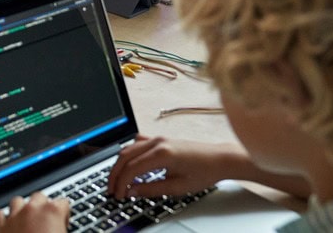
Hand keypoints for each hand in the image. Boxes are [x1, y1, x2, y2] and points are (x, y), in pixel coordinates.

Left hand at [0, 192, 68, 232]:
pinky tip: (9, 226)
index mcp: (52, 212)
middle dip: (42, 206)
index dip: (64, 214)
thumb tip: (61, 231)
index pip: (63, 202)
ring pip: (18, 201)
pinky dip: (4, 218)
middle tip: (46, 222)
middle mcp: (32, 210)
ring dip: (22, 209)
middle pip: (39, 196)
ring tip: (27, 221)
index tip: (62, 224)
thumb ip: (62, 231)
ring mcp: (14, 217)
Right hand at [108, 135, 233, 198]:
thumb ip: (152, 189)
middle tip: (112, 189)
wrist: (220, 159)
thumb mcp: (178, 187)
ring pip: (128, 149)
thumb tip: (132, 192)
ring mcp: (158, 139)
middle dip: (115, 174)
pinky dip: (129, 155)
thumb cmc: (204, 172)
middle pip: (125, 156)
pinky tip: (129, 165)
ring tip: (118, 180)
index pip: (131, 168)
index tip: (118, 194)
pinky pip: (137, 144)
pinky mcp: (160, 139)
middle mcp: (157, 142)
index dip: (121, 183)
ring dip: (120, 165)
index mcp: (162, 154)